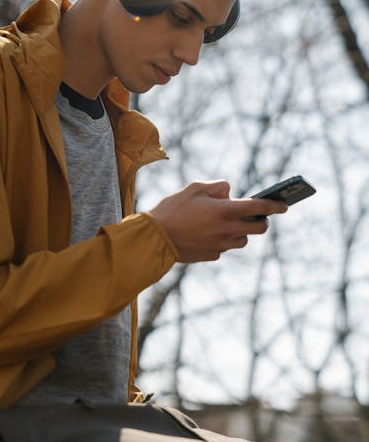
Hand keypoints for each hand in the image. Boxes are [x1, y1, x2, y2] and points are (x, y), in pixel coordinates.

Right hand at [149, 180, 287, 262]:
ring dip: (240, 231)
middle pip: (259, 228)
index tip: (285, 205)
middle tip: (255, 215)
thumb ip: (217, 187)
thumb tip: (229, 192)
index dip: (275, 205)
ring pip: (243, 239)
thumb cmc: (174, 209)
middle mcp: (228, 230)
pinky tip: (206, 233)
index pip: (260, 207)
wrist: (156, 238)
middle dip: (262, 220)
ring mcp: (221, 245)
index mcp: (226, 211)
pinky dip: (222, 240)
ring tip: (224, 223)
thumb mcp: (194, 188)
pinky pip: (225, 247)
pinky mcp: (212, 255)